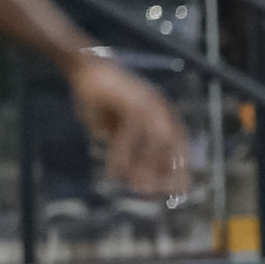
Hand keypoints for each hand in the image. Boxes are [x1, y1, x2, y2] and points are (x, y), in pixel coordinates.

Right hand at [68, 54, 188, 195]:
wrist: (84, 69)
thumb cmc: (102, 103)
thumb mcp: (119, 131)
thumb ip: (132, 151)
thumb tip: (139, 182)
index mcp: (164, 114)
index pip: (179, 146)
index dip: (179, 169)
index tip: (177, 192)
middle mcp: (161, 108)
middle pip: (173, 146)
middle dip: (167, 172)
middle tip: (153, 194)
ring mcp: (149, 101)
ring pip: (156, 141)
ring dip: (146, 168)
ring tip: (136, 188)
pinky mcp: (132, 99)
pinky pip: (133, 132)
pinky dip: (125, 154)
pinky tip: (116, 170)